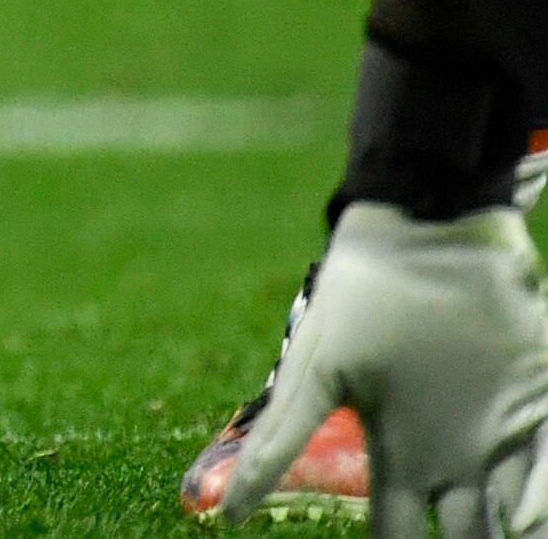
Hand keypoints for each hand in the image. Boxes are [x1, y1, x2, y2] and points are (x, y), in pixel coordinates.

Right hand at [224, 202, 547, 530]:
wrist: (424, 232)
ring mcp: (500, 436)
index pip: (397, 537)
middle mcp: (452, 459)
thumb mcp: (315, 371)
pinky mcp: (538, 409)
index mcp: (398, 456)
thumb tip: (224, 513)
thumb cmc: (359, 297)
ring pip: (519, 519)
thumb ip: (277, 442)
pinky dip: (544, 504)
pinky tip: (532, 517)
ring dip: (520, 536)